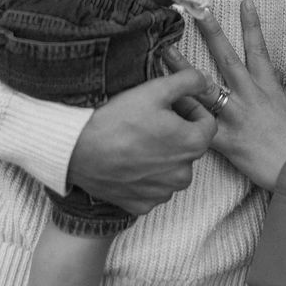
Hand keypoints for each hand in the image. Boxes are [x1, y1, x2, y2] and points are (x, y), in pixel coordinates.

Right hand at [66, 70, 216, 216]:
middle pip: (190, 147)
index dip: (192, 108)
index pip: (208, 123)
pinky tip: (128, 160)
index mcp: (192, 145)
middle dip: (177, 131)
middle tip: (151, 118)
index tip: (172, 103)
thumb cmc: (117, 118)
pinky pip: (153, 188)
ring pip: (172, 169)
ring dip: (163, 154)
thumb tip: (204, 82)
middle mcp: (182, 174)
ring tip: (138, 139)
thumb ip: (188, 81)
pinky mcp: (142, 205)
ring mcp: (162, 193)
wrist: (77, 149)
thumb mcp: (155, 89)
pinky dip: (146, 175)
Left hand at [164, 0, 285, 190]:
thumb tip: (272, 92)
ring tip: (166, 51)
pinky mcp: (226, 139)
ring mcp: (235, 115)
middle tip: (195, 11)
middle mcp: (249, 95)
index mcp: (268, 86)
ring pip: (205, 86)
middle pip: (226, 57)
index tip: (244, 1)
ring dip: (183, 68)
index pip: (258, 48)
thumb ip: (277, 96)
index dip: (251, 24)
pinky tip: (166, 108)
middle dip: (211, 33)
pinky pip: (199, 125)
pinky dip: (183, 118)